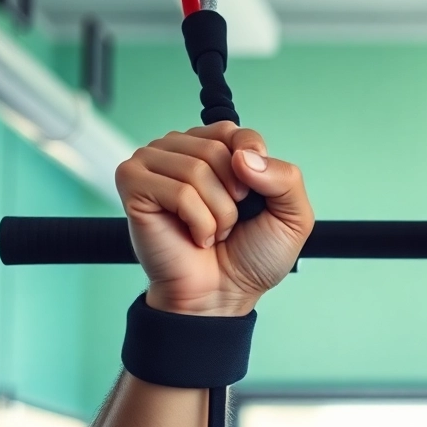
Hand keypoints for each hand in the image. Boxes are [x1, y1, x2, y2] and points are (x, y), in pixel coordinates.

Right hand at [115, 122, 314, 315]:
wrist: (224, 294)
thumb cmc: (252, 256)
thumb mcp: (293, 216)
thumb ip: (287, 178)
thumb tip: (242, 156)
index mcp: (214, 148)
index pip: (236, 131)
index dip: (254, 166)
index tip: (251, 198)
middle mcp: (180, 149)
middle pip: (217, 149)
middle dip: (234, 198)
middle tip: (229, 223)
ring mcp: (152, 164)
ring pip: (197, 170)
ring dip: (218, 214)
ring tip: (212, 232)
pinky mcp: (133, 184)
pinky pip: (179, 191)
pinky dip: (199, 222)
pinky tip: (195, 237)